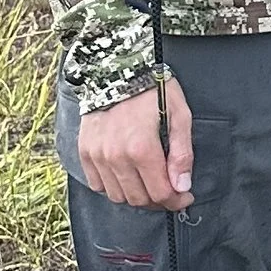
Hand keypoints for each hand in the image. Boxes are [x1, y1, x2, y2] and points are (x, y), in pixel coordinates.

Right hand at [78, 75, 192, 210]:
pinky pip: (98, 185)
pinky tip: (127, 174)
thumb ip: (182, 154)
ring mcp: (97, 156)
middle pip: (139, 199)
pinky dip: (114, 186)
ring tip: (149, 182)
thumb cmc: (152, 90)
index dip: (176, 200)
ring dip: (136, 195)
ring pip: (118, 196)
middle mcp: (116, 157)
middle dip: (159, 200)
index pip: (160, 193)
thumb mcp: (179, 115)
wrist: (115, 69)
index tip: (185, 196)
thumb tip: (182, 186)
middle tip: (170, 190)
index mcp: (142, 148)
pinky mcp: (85, 152)